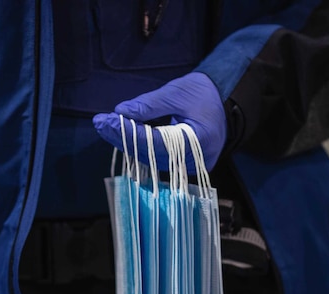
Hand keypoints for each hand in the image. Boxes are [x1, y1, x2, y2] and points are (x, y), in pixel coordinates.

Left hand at [93, 72, 226, 172]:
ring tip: (106, 126)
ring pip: (151, 158)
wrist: (227, 100)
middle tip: (100, 122)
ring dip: (127, 142)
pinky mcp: (184, 164)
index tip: (107, 120)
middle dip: (122, 137)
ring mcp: (190, 166)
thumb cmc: (205, 93)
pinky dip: (139, 146)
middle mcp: (195, 160)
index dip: (129, 132)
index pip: (155, 142)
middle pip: (150, 153)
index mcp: (198, 140)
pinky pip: (157, 157)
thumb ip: (149, 105)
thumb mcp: (178, 92)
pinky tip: (122, 134)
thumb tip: (121, 112)